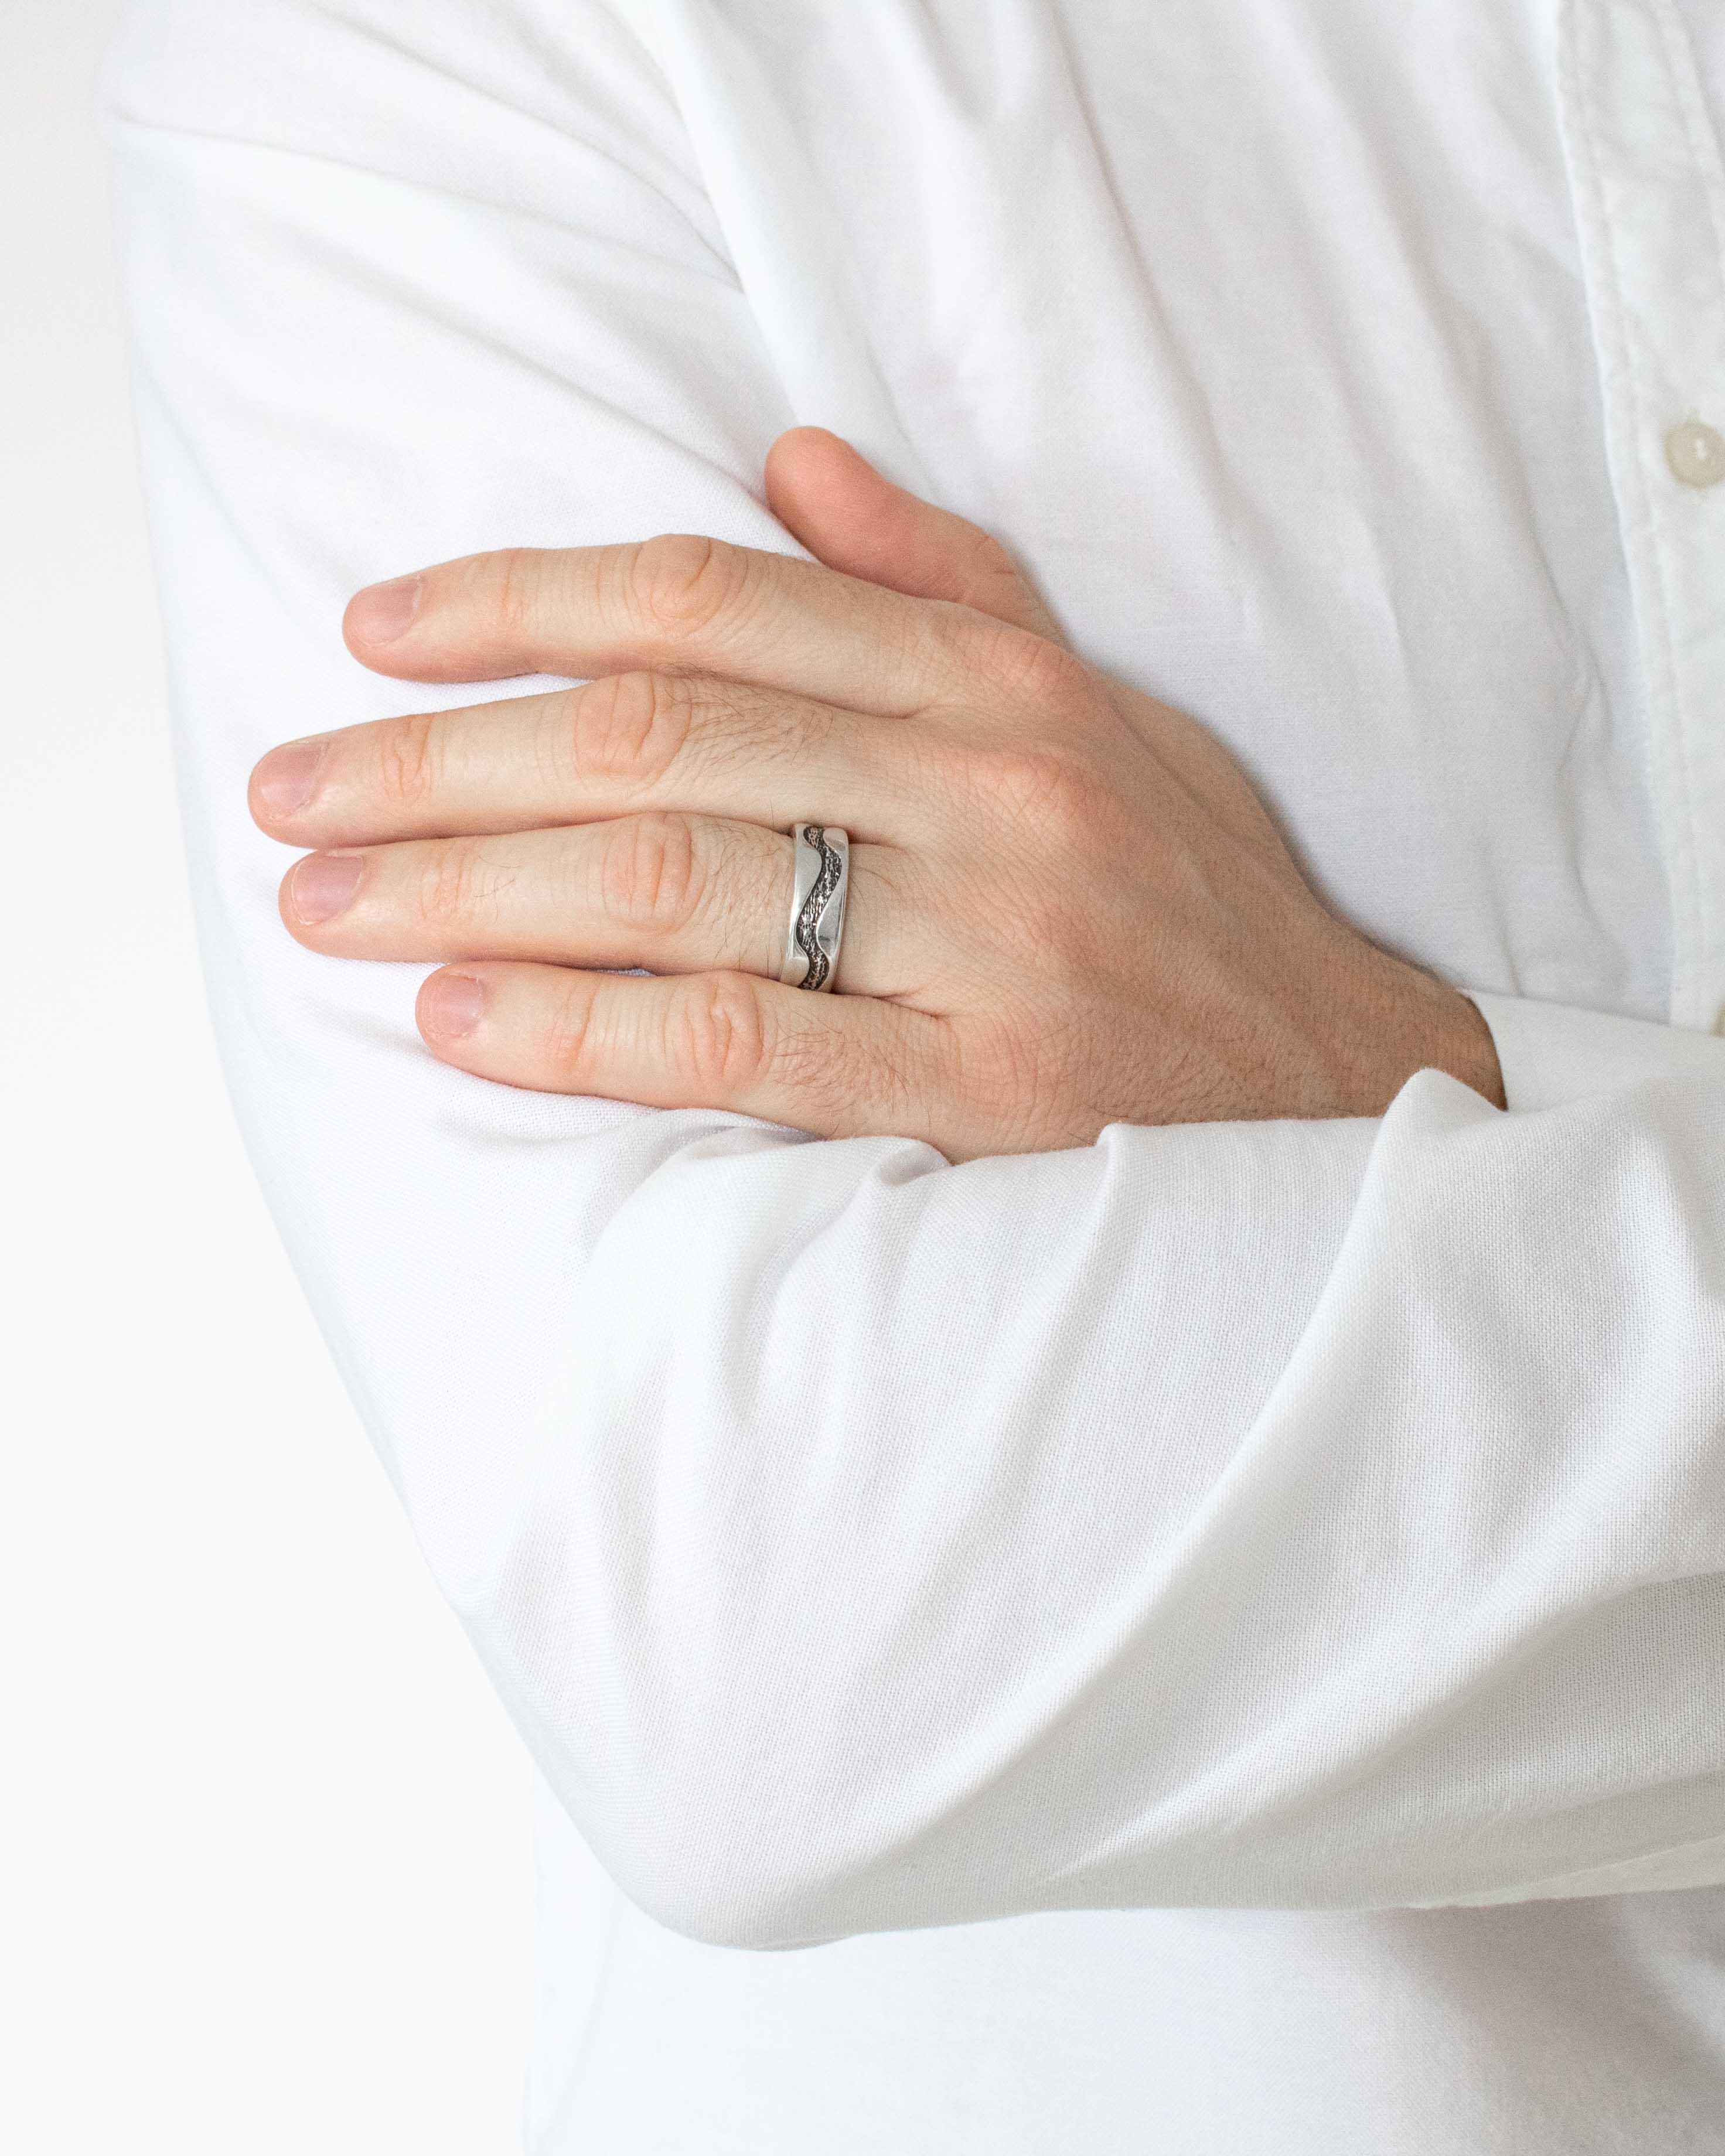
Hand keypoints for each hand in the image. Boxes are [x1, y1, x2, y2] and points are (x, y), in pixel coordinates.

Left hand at [249, 429, 1503, 1160]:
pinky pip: (743, 1043)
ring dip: (470, 888)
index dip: (520, 602)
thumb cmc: (1187, 892)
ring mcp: (989, 944)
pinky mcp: (984, 1093)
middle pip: (657, 735)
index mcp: (997, 682)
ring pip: (678, 880)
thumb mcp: (1094, 702)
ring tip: (327, 906)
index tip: (379, 632)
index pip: (710, 599)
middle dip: (443, 758)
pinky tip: (462, 1016)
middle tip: (296, 791)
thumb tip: (788, 456)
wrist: (1338, 1088)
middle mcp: (990, 790)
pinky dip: (583, 1025)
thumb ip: (940, 578)